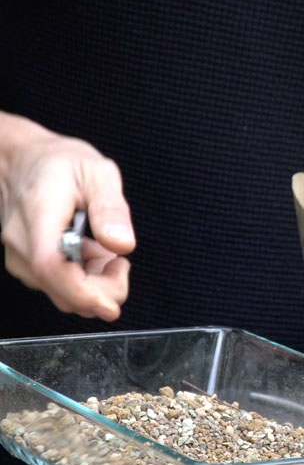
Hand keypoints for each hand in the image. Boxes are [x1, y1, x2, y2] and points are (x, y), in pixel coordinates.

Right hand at [0, 116, 134, 320]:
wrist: (24, 161)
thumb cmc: (60, 164)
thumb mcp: (97, 172)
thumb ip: (111, 208)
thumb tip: (122, 244)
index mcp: (39, 215)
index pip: (51, 266)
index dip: (84, 293)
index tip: (113, 304)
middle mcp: (22, 243)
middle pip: (62, 290)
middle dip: (104, 290)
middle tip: (121, 262)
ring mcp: (20, 257)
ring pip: (63, 294)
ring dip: (95, 283)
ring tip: (105, 248)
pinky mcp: (26, 264)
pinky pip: (58, 286)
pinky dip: (84, 279)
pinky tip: (91, 253)